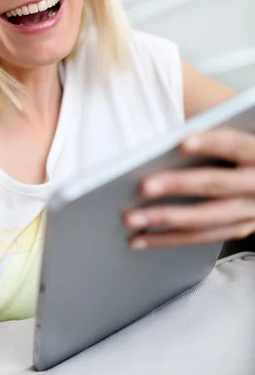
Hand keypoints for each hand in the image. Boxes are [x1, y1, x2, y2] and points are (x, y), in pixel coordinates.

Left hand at [123, 128, 254, 248]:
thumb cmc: (243, 149)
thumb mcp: (243, 135)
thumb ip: (213, 136)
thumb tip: (169, 142)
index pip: (237, 145)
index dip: (211, 144)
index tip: (183, 142)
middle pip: (216, 185)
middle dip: (177, 185)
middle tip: (143, 187)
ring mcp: (250, 212)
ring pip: (205, 219)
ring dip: (165, 220)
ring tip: (131, 219)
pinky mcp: (238, 229)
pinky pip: (201, 238)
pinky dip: (169, 239)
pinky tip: (142, 238)